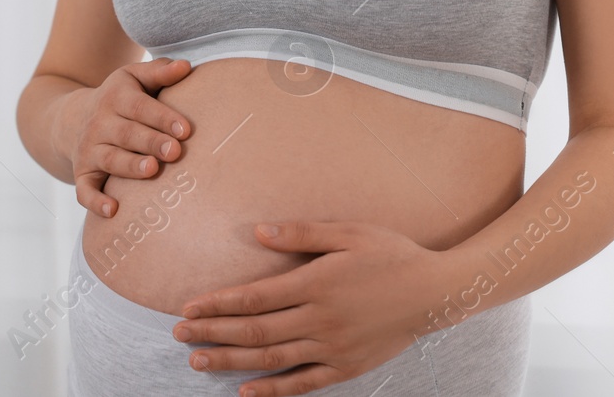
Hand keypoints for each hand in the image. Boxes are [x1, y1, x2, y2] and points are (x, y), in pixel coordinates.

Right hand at [58, 57, 194, 217]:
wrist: (73, 119)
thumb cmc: (120, 99)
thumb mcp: (134, 78)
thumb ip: (160, 72)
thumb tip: (186, 67)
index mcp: (116, 97)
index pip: (141, 107)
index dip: (162, 118)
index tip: (185, 130)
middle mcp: (100, 123)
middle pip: (127, 134)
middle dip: (151, 142)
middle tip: (175, 151)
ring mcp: (89, 149)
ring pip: (110, 160)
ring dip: (130, 167)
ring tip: (152, 170)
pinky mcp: (82, 173)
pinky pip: (85, 190)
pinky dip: (95, 201)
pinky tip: (112, 210)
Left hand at [169, 220, 458, 396]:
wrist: (436, 293)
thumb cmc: (391, 254)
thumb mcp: (348, 232)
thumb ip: (302, 233)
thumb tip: (258, 233)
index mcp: (316, 283)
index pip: (254, 297)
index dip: (218, 304)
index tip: (188, 307)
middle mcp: (320, 320)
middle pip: (254, 330)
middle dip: (212, 333)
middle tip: (178, 335)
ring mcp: (333, 348)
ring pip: (271, 359)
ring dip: (231, 361)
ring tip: (197, 361)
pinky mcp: (347, 367)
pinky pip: (303, 384)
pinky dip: (272, 391)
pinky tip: (245, 392)